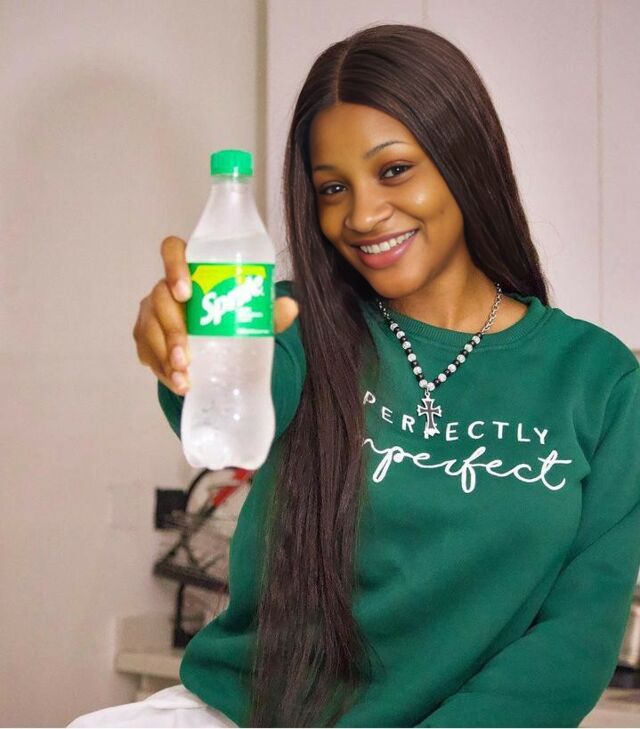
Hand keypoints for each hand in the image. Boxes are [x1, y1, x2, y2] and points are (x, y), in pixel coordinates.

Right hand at [133, 236, 299, 395]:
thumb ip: (269, 311)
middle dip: (172, 331)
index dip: (174, 267)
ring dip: (165, 357)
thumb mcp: (250, 314)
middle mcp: (165, 288)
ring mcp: (152, 313)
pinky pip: (149, 354)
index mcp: (190, 270)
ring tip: (183, 379)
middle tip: (186, 357)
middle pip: (160, 300)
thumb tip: (290, 307)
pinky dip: (163, 372)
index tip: (185, 293)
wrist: (215, 344)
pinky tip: (178, 384)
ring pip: (149, 330)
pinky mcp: (145, 338)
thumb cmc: (230, 318)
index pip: (172, 251)